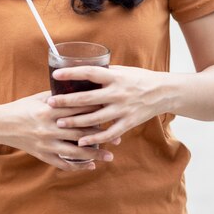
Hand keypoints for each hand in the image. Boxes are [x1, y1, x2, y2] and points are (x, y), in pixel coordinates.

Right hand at [0, 91, 115, 171]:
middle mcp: (49, 127)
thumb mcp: (39, 97)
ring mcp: (46, 143)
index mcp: (49, 109)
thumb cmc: (22, 107)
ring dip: (95, 155)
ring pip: (75, 151)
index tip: (112, 113)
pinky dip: (78, 166)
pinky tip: (90, 166)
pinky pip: (62, 163)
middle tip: (119, 138)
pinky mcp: (41, 154)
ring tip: (110, 156)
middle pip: (81, 132)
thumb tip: (80, 89)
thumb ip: (59, 96)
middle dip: (101, 136)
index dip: (97, 112)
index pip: (78, 110)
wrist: (1, 124)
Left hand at [47, 65, 168, 147]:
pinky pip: (109, 133)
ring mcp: (123, 109)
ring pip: (94, 119)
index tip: (56, 75)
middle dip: (66, 102)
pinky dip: (95, 138)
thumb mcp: (121, 71)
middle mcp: (117, 93)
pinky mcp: (128, 122)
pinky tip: (82, 141)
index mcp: (114, 77)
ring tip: (59, 122)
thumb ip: (103, 74)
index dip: (72, 74)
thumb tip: (82, 73)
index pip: (89, 73)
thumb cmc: (139, 78)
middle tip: (50, 104)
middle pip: (87, 99)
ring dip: (75, 122)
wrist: (163, 92)